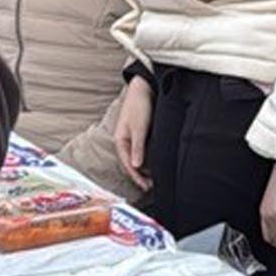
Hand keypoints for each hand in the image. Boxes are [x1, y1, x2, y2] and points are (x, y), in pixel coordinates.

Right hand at [113, 75, 152, 190]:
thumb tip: (136, 166)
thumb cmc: (139, 106)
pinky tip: (154, 164)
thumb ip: (138, 147)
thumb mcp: (139, 128)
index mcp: (120, 140)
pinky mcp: (139, 135)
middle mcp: (124, 141)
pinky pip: (141, 152)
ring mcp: (131, 138)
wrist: (144, 89)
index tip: (146, 186)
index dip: (136, 177)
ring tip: (154, 179)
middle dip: (139, 176)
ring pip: (136, 158)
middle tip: (151, 186)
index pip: (127, 164)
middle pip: (130, 163)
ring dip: (143, 169)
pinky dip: (147, 160)